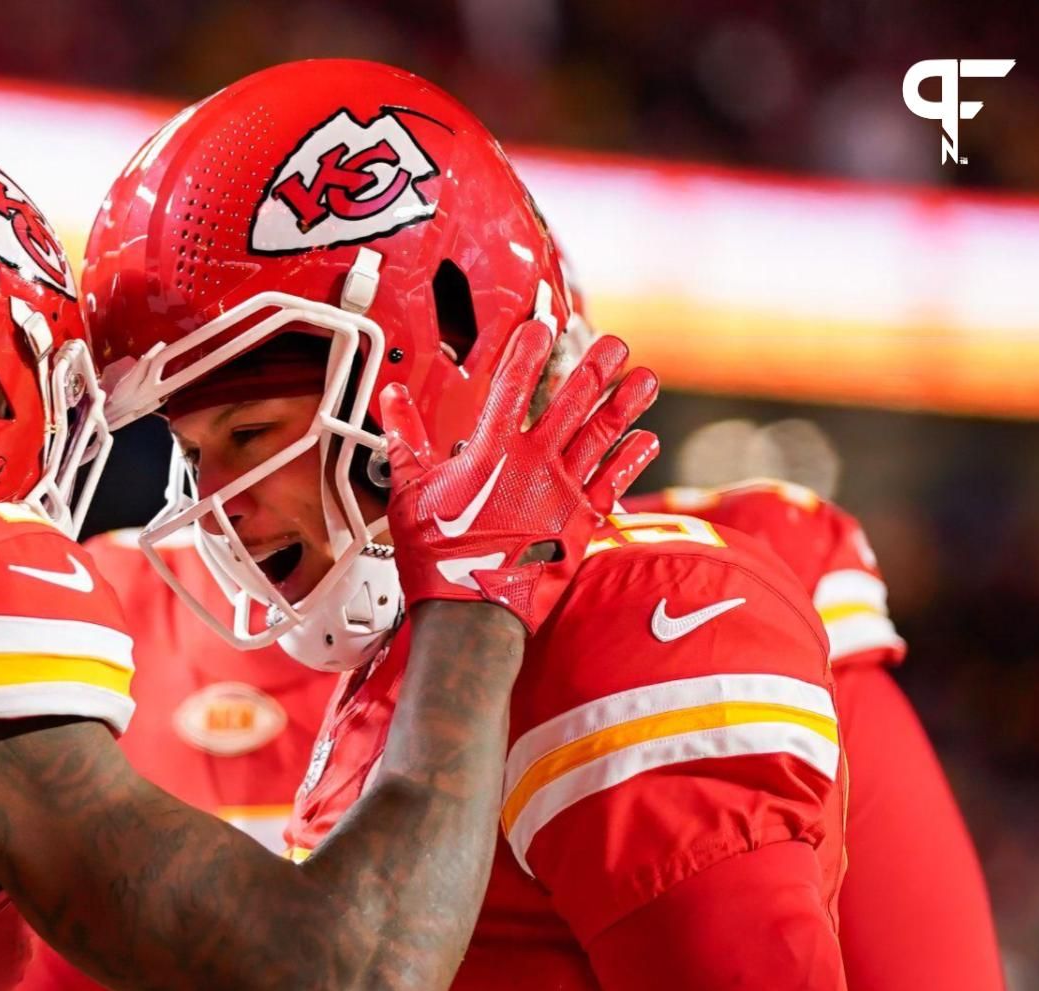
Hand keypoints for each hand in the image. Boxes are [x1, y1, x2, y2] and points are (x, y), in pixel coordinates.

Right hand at [378, 321, 659, 632]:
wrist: (471, 618)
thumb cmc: (437, 560)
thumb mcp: (410, 492)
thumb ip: (405, 439)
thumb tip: (393, 400)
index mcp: (490, 453)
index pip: (512, 385)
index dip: (527, 350)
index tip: (540, 325)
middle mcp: (533, 467)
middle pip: (571, 404)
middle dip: (594, 368)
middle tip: (613, 344)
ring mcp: (562, 495)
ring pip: (601, 438)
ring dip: (624, 405)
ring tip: (644, 378)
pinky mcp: (580, 525)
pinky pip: (613, 483)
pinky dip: (631, 460)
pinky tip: (646, 439)